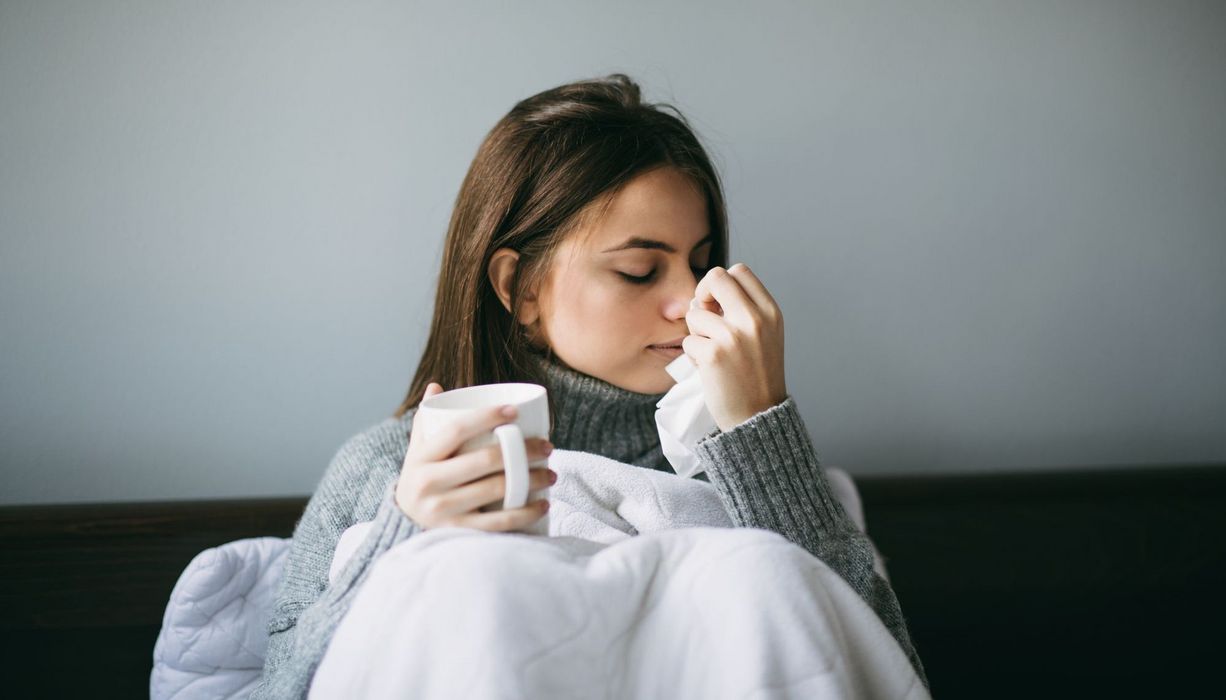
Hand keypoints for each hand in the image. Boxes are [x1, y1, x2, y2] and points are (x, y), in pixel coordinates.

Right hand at [396, 382, 555, 530]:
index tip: (515, 411)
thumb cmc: (421, 476)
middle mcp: (427, 483)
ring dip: (531, 480)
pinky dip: (524, 514)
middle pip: (483, 460)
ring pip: (495, 490)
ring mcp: (441, 510)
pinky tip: (543, 504)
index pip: (456, 430)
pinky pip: (497, 523)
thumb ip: (426, 419)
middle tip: (547, 446)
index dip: (486, 417)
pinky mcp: (457, 533)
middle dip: (523, 451)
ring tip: (552, 473)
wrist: (404, 522)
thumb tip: (436, 386)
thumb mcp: (418, 449)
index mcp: (420, 456)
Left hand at [682, 263, 787, 431]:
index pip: (739, 271)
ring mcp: (733, 336)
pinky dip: (693, 356)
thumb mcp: (765, 336)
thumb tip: (703, 296)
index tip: (718, 303)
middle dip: (702, 293)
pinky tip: (709, 370)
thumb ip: (742, 311)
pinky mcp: (713, 355)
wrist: (758, 417)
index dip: (721, 283)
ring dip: (696, 333)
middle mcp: (754, 319)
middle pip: (716, 277)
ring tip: (712, 353)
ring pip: (695, 313)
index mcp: (770, 312)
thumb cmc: (757, 376)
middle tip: (705, 317)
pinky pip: (687, 341)